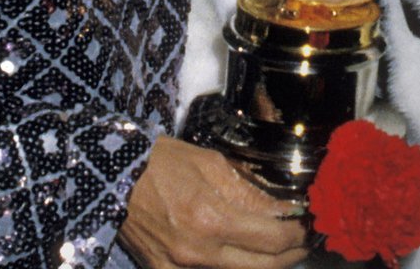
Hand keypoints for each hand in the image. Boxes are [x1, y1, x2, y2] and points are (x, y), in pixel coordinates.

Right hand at [119, 135, 305, 268]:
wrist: (112, 176)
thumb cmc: (161, 161)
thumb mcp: (209, 163)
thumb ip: (247, 190)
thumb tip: (280, 210)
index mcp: (210, 217)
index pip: (272, 239)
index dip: (297, 236)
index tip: (307, 226)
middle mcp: (197, 252)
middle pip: (262, 268)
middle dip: (290, 256)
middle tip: (302, 243)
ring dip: (263, 264)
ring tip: (276, 248)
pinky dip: (229, 268)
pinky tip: (238, 255)